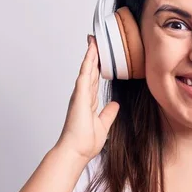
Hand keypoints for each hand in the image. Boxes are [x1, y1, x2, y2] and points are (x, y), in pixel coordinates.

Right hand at [54, 35, 119, 162]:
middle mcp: (83, 96)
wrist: (76, 152)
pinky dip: (88, 63)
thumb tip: (114, 105)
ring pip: (86, 69)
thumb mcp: (103, 124)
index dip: (97, 67)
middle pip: (90, 71)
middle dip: (93, 55)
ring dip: (90, 54)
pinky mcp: (79, 96)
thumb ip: (108, 113)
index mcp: (88, 102)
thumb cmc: (85, 142)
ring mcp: (80, 95)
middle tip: (95, 39)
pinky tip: (91, 52)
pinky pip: (84, 75)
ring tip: (93, 39)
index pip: (95, 80)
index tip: (100, 54)